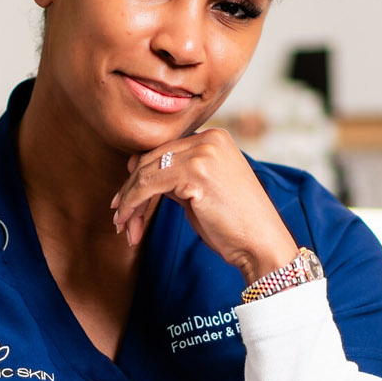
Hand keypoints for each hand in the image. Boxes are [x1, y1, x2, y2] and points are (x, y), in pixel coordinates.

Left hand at [109, 128, 297, 282]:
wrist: (261, 243)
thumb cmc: (234, 223)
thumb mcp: (199, 191)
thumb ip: (172, 175)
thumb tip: (132, 166)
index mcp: (215, 137)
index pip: (164, 150)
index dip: (140, 175)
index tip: (125, 200)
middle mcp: (209, 138)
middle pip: (152, 159)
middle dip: (130, 191)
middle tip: (120, 219)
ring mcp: (203, 153)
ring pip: (146, 172)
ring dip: (129, 202)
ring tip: (123, 226)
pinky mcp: (195, 172)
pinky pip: (148, 186)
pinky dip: (133, 206)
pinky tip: (129, 224)